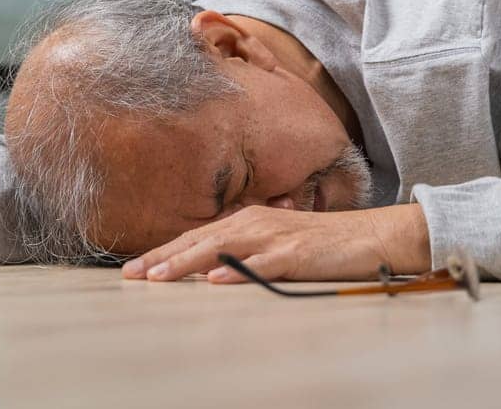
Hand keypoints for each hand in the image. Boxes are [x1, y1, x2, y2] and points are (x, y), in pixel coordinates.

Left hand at [120, 203, 428, 283]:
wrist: (371, 235)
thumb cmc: (321, 243)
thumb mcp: (275, 243)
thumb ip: (243, 251)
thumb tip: (209, 269)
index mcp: (246, 220)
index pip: (195, 237)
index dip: (163, 252)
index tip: (133, 269)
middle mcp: (254, 222)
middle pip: (199, 241)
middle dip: (162, 257)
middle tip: (130, 274)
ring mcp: (274, 237)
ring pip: (222, 249)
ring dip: (188, 263)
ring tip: (159, 277)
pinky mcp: (296, 253)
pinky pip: (261, 263)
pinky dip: (237, 270)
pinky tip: (217, 280)